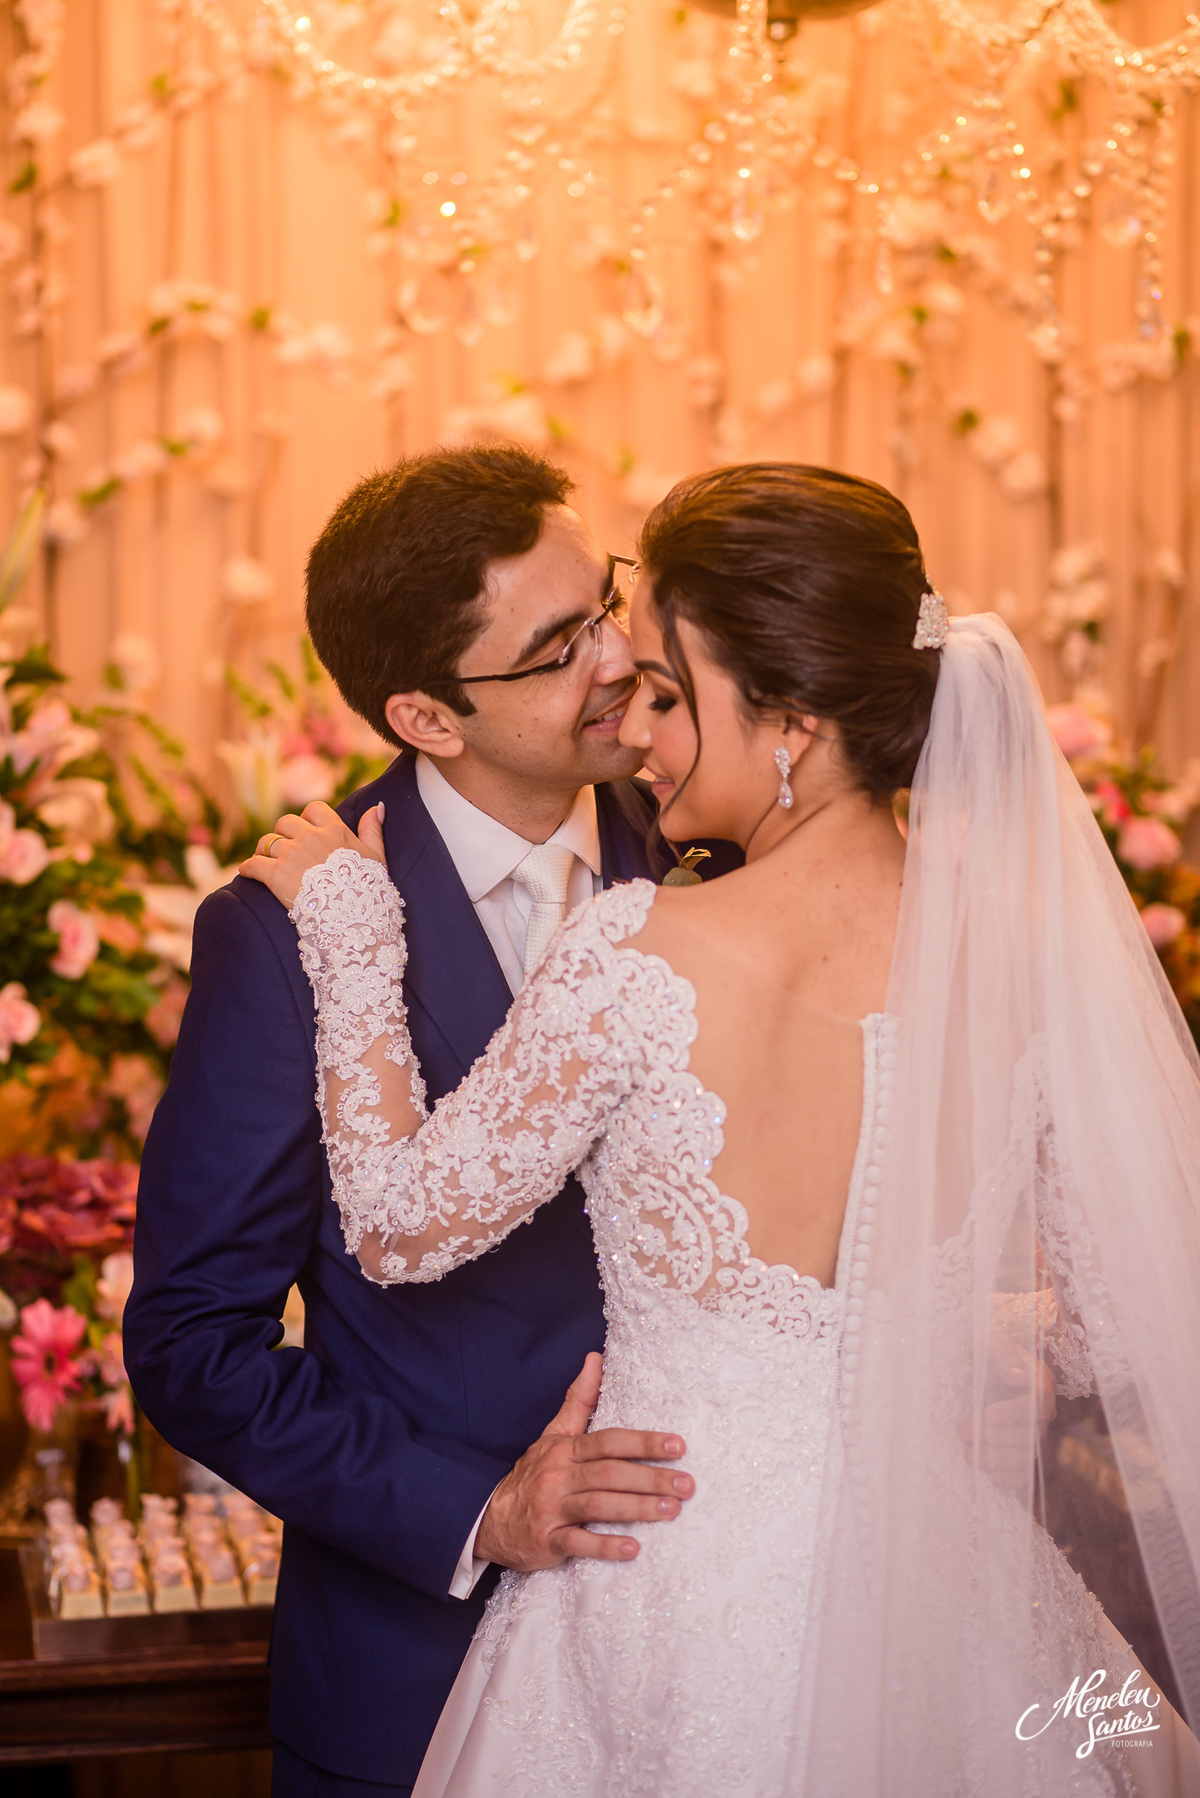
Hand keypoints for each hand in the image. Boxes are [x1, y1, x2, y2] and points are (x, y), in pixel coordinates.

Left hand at [240, 800, 386, 910]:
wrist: (354, 921)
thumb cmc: (369, 891)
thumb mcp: (377, 858)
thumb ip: (373, 830)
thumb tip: (376, 806)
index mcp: (335, 831)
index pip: (313, 809)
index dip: (306, 818)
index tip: (305, 831)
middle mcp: (311, 837)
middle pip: (285, 822)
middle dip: (284, 834)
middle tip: (284, 849)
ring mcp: (292, 855)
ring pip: (267, 841)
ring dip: (265, 851)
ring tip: (265, 861)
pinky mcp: (275, 875)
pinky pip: (253, 864)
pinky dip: (248, 869)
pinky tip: (248, 873)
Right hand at [475, 1352, 693, 1569]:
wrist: (491, 1518)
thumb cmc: (533, 1474)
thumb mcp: (553, 1434)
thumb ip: (578, 1400)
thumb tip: (596, 1358)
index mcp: (565, 1450)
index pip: (609, 1442)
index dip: (643, 1443)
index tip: (678, 1446)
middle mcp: (559, 1476)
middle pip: (609, 1474)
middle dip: (651, 1478)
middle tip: (687, 1485)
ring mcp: (552, 1509)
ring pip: (598, 1506)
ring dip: (637, 1509)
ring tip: (671, 1510)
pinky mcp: (547, 1541)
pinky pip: (578, 1543)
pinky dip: (605, 1546)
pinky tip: (633, 1549)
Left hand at [958, 1337, 1056, 1493]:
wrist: (981, 1366)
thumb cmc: (984, 1349)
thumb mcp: (990, 1339)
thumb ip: (1002, 1354)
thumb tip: (1016, 1378)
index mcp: (1039, 1382)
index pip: (1037, 1402)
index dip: (1014, 1413)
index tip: (988, 1415)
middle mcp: (1042, 1412)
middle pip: (1028, 1435)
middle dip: (994, 1438)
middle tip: (963, 1431)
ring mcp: (1033, 1435)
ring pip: (1025, 1457)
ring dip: (995, 1459)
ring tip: (969, 1453)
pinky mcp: (1022, 1453)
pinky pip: (1023, 1474)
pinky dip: (1007, 1478)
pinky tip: (988, 1472)